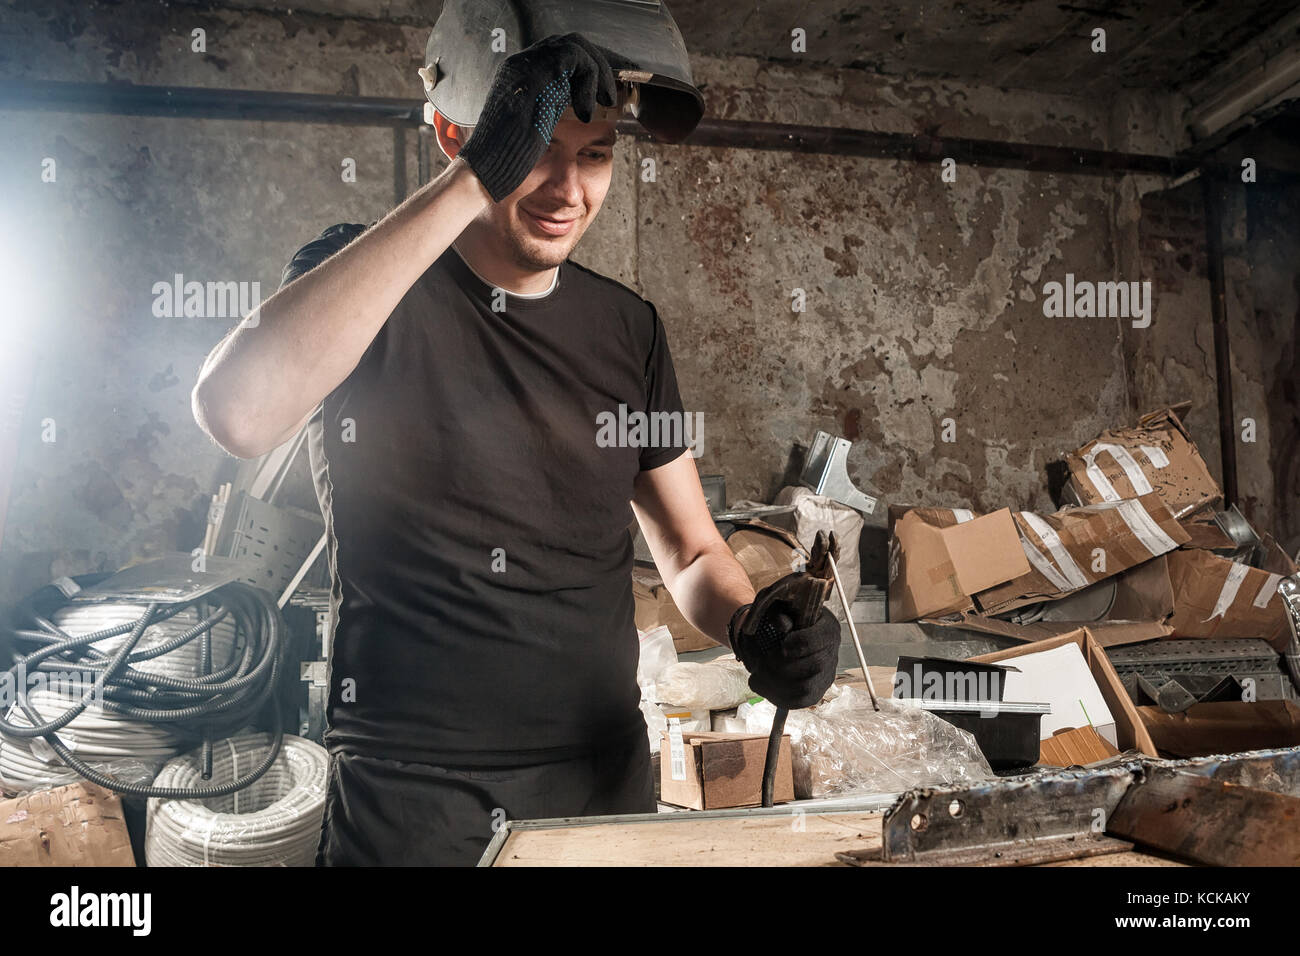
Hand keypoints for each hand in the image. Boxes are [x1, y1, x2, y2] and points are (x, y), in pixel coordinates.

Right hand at [458, 33, 632, 201]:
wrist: (487, 166)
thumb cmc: (508, 157)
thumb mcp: (535, 125)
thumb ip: (551, 105)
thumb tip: (577, 101)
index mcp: (519, 74)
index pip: (559, 54)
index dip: (585, 67)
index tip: (601, 88)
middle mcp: (522, 64)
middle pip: (569, 44)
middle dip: (596, 65)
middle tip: (608, 93)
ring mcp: (528, 65)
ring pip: (575, 47)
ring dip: (597, 73)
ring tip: (605, 101)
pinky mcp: (537, 74)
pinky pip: (576, 59)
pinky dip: (590, 82)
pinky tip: (587, 111)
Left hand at [729, 599, 840, 709]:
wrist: (778, 637)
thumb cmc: (781, 619)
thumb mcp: (779, 608)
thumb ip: (779, 612)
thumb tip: (781, 624)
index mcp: (828, 628)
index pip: (822, 638)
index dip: (801, 643)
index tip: (782, 644)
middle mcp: (832, 654)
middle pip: (814, 666)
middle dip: (781, 665)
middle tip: (761, 660)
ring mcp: (824, 677)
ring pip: (804, 688)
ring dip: (774, 682)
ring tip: (757, 671)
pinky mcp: (813, 694)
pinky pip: (797, 702)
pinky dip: (774, 695)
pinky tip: (760, 682)